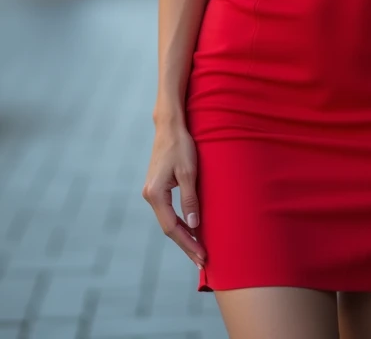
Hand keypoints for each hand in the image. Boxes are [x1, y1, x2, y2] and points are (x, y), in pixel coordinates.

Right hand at [142, 122, 205, 268]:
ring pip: (168, 221)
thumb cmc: (180, 145)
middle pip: (169, 228)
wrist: (169, 126)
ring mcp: (152, 192)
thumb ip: (190, 199)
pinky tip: (192, 229)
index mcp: (155, 194)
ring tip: (199, 250)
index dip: (188, 243)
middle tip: (203, 260)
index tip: (202, 256)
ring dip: (184, 235)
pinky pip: (168, 212)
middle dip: (186, 244)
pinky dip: (180, 223)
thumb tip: (194, 225)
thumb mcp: (188, 172)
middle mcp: (149, 196)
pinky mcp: (157, 188)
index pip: (172, 228)